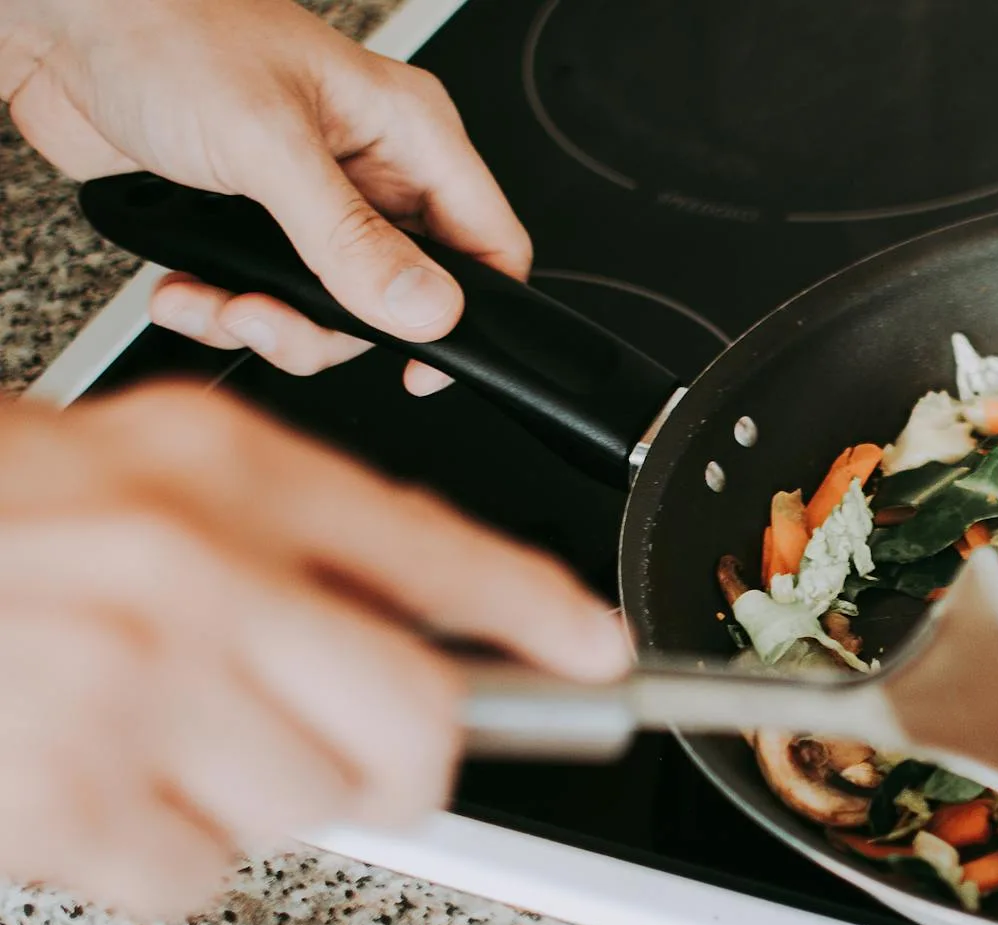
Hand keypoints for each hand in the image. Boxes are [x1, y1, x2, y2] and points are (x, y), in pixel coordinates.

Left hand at [0, 0, 525, 392]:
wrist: (56, 21)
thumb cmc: (163, 28)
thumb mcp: (270, 144)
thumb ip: (350, 238)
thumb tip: (426, 310)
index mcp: (409, 132)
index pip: (487, 242)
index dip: (469, 314)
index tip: (423, 364)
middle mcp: (368, 169)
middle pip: (399, 299)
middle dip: (330, 328)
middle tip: (274, 322)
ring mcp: (309, 200)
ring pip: (328, 311)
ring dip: (264, 326)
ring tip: (217, 304)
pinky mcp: (250, 224)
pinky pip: (262, 299)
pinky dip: (219, 311)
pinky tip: (184, 289)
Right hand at [0, 383, 628, 918]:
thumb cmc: (0, 522)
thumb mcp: (155, 474)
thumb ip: (297, 540)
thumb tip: (434, 638)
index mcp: (222, 471)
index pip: (436, 548)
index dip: (539, 610)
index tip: (602, 656)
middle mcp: (190, 569)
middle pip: (415, 719)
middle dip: (412, 763)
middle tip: (365, 760)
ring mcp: (129, 685)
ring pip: (315, 809)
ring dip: (265, 803)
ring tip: (172, 742)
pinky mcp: (68, 793)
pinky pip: (203, 877)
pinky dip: (168, 856)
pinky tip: (105, 784)